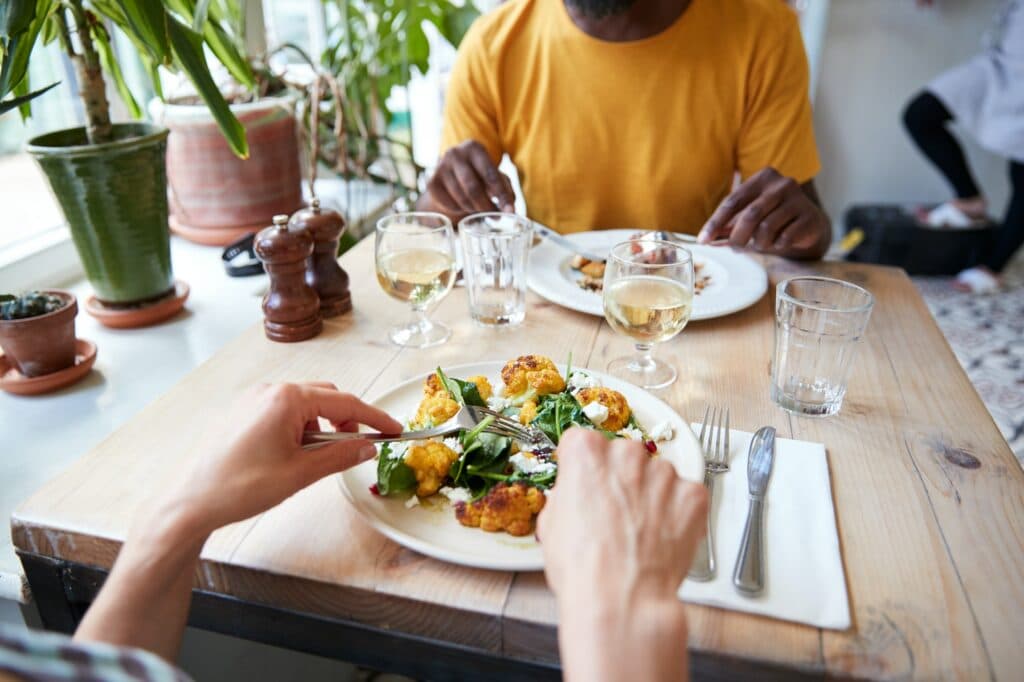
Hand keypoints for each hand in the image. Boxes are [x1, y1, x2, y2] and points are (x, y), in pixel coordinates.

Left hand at [161, 382, 401, 536]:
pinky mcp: (241, 413)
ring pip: (303, 404)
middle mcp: (269, 391)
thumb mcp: (300, 474)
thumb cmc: (238, 487)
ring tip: (316, 458)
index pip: (345, 402)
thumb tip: (367, 447)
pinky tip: (293, 455)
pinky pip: (282, 410)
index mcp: (286, 399)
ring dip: (320, 425)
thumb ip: (340, 457)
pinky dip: (299, 427)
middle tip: (354, 448)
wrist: (189, 502)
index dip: (374, 417)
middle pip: (325, 396)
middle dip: (345, 420)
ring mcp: (252, 400)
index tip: (394, 430)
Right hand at [425, 140, 515, 219]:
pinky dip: (461, 210)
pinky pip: (450, 204)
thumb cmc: (479, 173)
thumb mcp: (494, 175)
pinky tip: (465, 206)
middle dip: (487, 207)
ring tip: (481, 210)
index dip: (502, 196)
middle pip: (473, 188)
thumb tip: (510, 211)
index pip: (490, 175)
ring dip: (474, 209)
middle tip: (496, 218)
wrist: (451, 171)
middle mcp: (454, 154)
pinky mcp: (432, 183)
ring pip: (461, 198)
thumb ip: (505, 189)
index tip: (510, 212)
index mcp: (474, 148)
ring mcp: (440, 168)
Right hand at [539, 428, 707, 605]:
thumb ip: (567, 496)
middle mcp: (627, 454)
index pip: (584, 443)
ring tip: (641, 532)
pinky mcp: (692, 495)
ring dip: (651, 496)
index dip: (585, 467)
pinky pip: (686, 495)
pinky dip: (679, 512)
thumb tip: (575, 496)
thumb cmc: (583, 568)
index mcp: (586, 452)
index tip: (588, 482)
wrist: (622, 600)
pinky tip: (663, 537)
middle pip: (624, 456)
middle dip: (621, 479)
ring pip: (657, 475)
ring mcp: (664, 473)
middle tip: (616, 514)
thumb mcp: (551, 525)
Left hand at [698, 168, 830, 258]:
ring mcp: (799, 199)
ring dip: (759, 243)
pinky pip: (785, 238)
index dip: (715, 222)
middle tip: (734, 248)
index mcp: (763, 178)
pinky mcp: (810, 217)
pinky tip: (780, 242)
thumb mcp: (750, 217)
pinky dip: (777, 245)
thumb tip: (705, 240)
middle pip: (750, 215)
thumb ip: (728, 225)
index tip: (703, 240)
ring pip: (767, 229)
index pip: (732, 201)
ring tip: (762, 243)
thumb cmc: (773, 219)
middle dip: (737, 237)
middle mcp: (782, 184)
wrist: (810, 224)